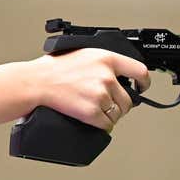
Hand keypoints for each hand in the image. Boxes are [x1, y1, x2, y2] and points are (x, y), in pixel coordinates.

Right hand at [27, 49, 151, 130]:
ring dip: (110, 116)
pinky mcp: (92, 112)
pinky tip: (93, 120)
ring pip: (118, 113)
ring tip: (97, 111)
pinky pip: (107, 125)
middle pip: (128, 99)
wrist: (36, 83)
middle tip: (108, 105)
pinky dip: (102, 126)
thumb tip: (116, 73)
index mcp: (106, 59)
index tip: (141, 87)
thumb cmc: (52, 69)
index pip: (139, 71)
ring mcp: (100, 95)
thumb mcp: (82, 54)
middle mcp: (106, 76)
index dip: (144, 82)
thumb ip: (102, 63)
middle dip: (120, 105)